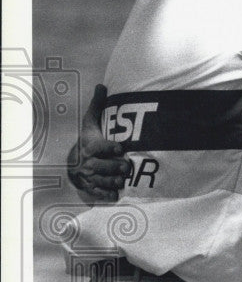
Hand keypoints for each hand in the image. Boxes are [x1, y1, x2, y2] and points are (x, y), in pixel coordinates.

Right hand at [67, 85, 130, 202]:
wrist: (76, 161)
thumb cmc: (89, 139)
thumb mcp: (91, 122)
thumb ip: (98, 106)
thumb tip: (102, 85)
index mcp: (90, 146)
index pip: (99, 147)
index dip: (109, 147)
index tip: (120, 147)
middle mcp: (88, 163)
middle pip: (101, 166)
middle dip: (114, 167)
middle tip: (126, 166)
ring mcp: (90, 176)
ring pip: (102, 180)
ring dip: (113, 181)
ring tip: (123, 180)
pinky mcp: (92, 187)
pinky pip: (98, 193)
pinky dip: (106, 195)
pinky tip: (115, 195)